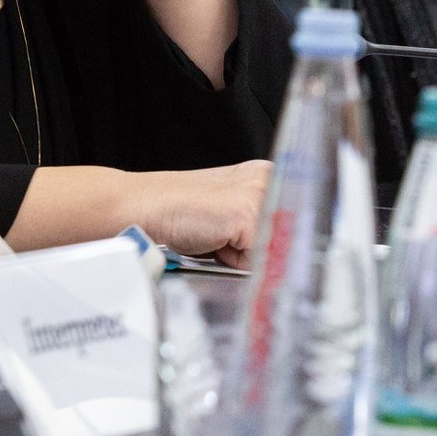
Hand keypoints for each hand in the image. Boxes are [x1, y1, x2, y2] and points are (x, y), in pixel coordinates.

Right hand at [126, 162, 271, 269]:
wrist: (148, 208)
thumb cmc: (180, 212)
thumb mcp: (229, 210)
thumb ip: (257, 221)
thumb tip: (282, 250)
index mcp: (266, 174)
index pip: (288, 221)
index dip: (268, 238)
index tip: (248, 240)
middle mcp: (267, 179)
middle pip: (282, 234)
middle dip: (255, 246)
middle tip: (223, 235)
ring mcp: (259, 195)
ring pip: (271, 248)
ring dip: (246, 254)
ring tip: (217, 238)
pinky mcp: (248, 217)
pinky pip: (256, 259)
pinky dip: (234, 262)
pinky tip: (214, 242)